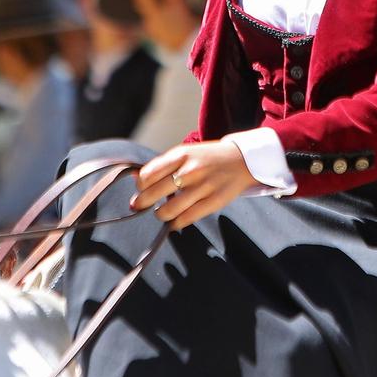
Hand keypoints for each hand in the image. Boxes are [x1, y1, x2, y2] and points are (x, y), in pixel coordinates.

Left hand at [131, 141, 257, 229]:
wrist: (242, 160)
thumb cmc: (208, 158)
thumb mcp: (185, 153)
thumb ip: (161, 165)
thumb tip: (134, 177)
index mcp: (181, 155)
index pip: (148, 175)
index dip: (140, 186)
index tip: (142, 189)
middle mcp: (191, 170)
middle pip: (154, 193)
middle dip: (142, 203)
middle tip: (141, 205)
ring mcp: (204, 186)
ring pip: (169, 210)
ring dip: (160, 214)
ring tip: (161, 212)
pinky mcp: (215, 201)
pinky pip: (187, 218)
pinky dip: (176, 223)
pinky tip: (174, 220)